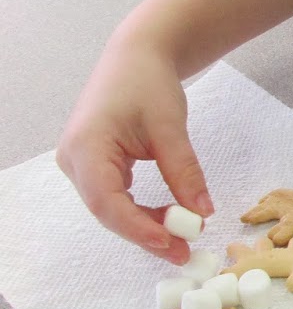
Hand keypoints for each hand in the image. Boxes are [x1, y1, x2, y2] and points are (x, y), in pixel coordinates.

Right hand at [56, 39, 212, 265]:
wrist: (137, 56)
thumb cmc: (148, 82)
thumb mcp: (170, 127)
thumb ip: (184, 171)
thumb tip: (202, 212)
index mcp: (86, 146)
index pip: (107, 201)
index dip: (137, 228)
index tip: (171, 243)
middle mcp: (74, 159)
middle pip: (108, 210)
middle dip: (146, 233)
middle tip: (184, 252)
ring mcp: (81, 164)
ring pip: (112, 208)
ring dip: (146, 224)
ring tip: (184, 237)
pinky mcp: (94, 166)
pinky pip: (116, 197)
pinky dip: (142, 210)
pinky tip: (170, 217)